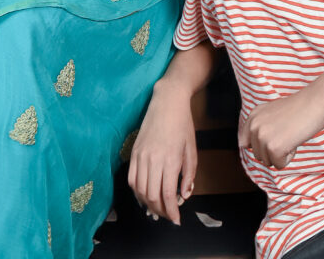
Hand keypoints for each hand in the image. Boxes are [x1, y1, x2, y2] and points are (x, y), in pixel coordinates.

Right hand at [128, 84, 195, 224]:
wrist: (167, 102)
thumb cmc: (183, 125)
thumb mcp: (192, 149)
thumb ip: (189, 175)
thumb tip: (183, 196)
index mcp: (171, 160)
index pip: (167, 195)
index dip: (171, 212)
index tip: (176, 220)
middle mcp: (153, 160)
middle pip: (152, 197)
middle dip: (160, 211)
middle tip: (168, 216)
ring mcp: (141, 156)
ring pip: (140, 191)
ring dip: (148, 204)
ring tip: (157, 209)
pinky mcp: (134, 152)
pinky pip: (132, 179)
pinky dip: (137, 192)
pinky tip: (145, 196)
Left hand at [239, 84, 323, 168]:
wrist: (316, 102)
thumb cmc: (299, 107)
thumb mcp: (272, 112)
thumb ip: (258, 126)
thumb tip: (242, 145)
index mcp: (253, 116)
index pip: (244, 143)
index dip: (262, 144)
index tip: (276, 134)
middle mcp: (254, 126)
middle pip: (258, 155)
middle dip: (274, 149)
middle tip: (288, 131)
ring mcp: (263, 137)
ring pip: (268, 162)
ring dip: (282, 153)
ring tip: (291, 134)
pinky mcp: (274, 148)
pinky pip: (279, 165)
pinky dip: (290, 157)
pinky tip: (295, 140)